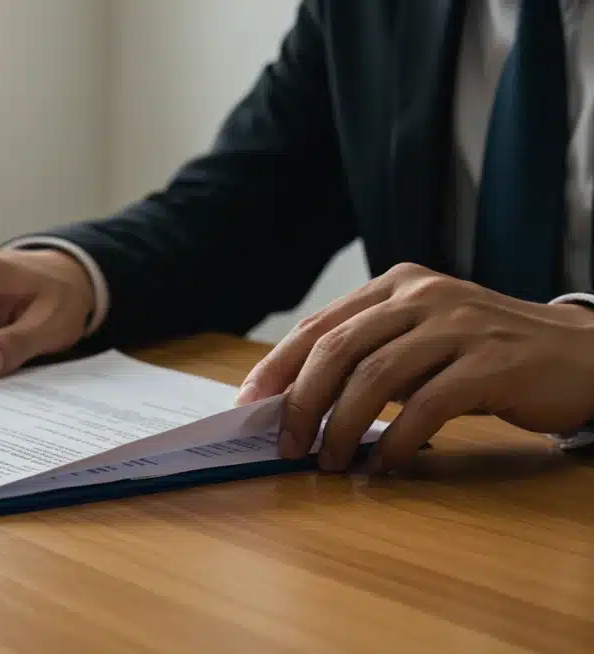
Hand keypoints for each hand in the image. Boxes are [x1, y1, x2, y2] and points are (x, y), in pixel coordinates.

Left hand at [235, 263, 593, 472]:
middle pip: (338, 348)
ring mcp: (460, 325)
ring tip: (328, 462)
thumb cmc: (484, 355)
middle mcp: (423, 296)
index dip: (277, 368)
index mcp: (396, 286)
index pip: (319, 326)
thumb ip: (368, 358)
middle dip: (301, 402)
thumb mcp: (420, 342)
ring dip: (342, 426)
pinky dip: (397, 440)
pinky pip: (428, 406)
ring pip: (376, 376)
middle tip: (287, 444)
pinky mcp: (493, 363)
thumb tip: (296, 403)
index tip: (248, 405)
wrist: (582, 356)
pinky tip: (383, 465)